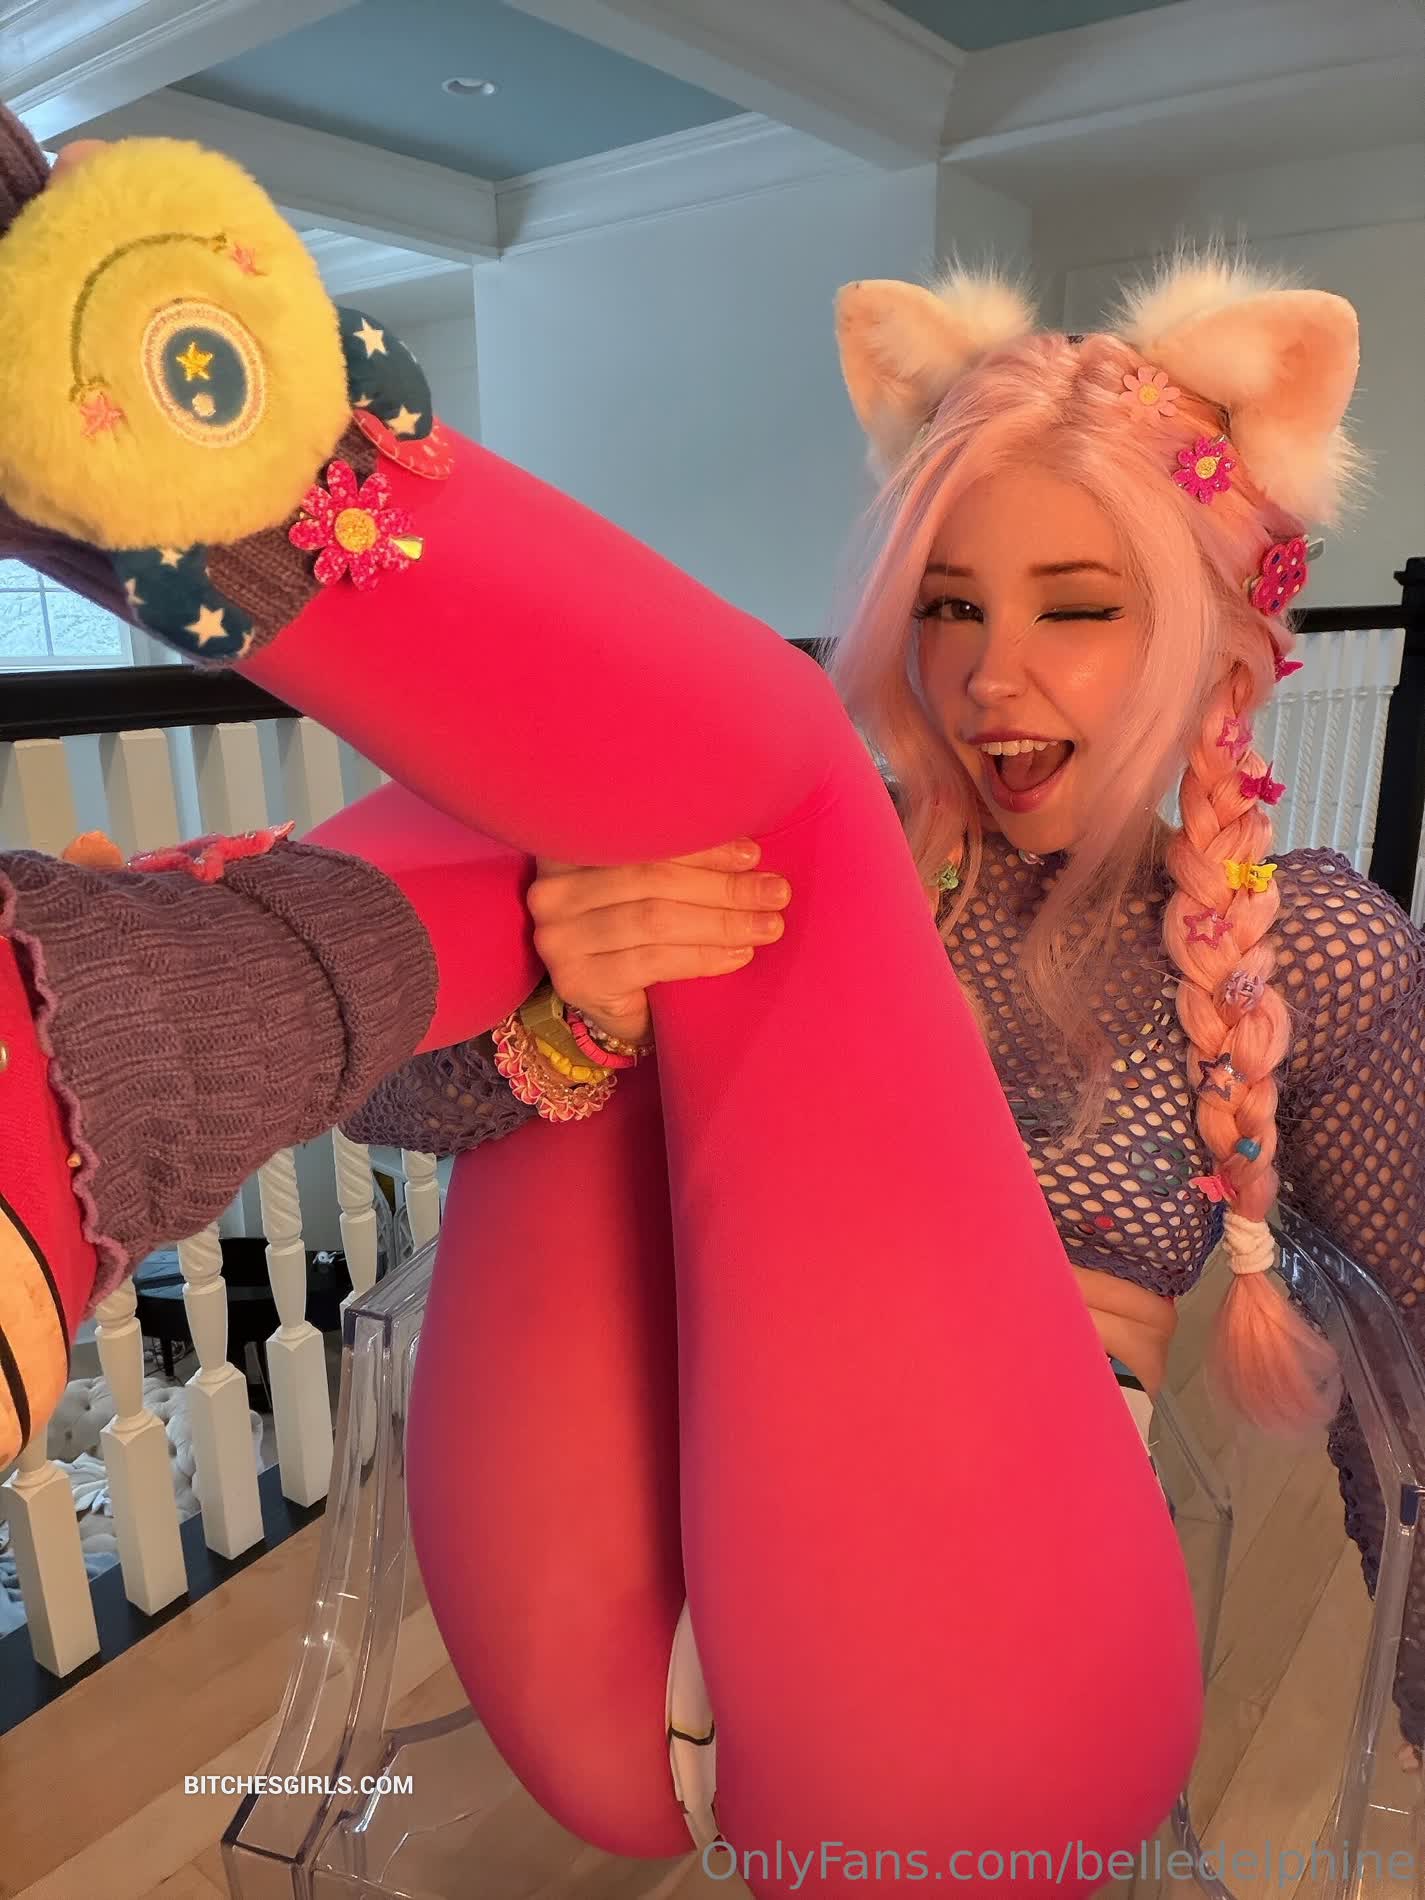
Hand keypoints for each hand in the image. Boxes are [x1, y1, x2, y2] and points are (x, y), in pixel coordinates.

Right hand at [526, 841, 791, 1048]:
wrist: (616, 1008)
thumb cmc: (640, 937)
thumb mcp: (653, 889)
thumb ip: (678, 862)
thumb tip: (748, 848)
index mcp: (569, 849)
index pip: (641, 839)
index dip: (701, 845)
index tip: (752, 853)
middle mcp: (552, 890)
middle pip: (651, 878)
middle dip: (722, 886)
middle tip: (775, 892)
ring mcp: (558, 938)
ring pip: (655, 919)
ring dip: (722, 922)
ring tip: (767, 925)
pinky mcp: (576, 980)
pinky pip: (653, 961)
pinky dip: (702, 956)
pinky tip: (738, 955)